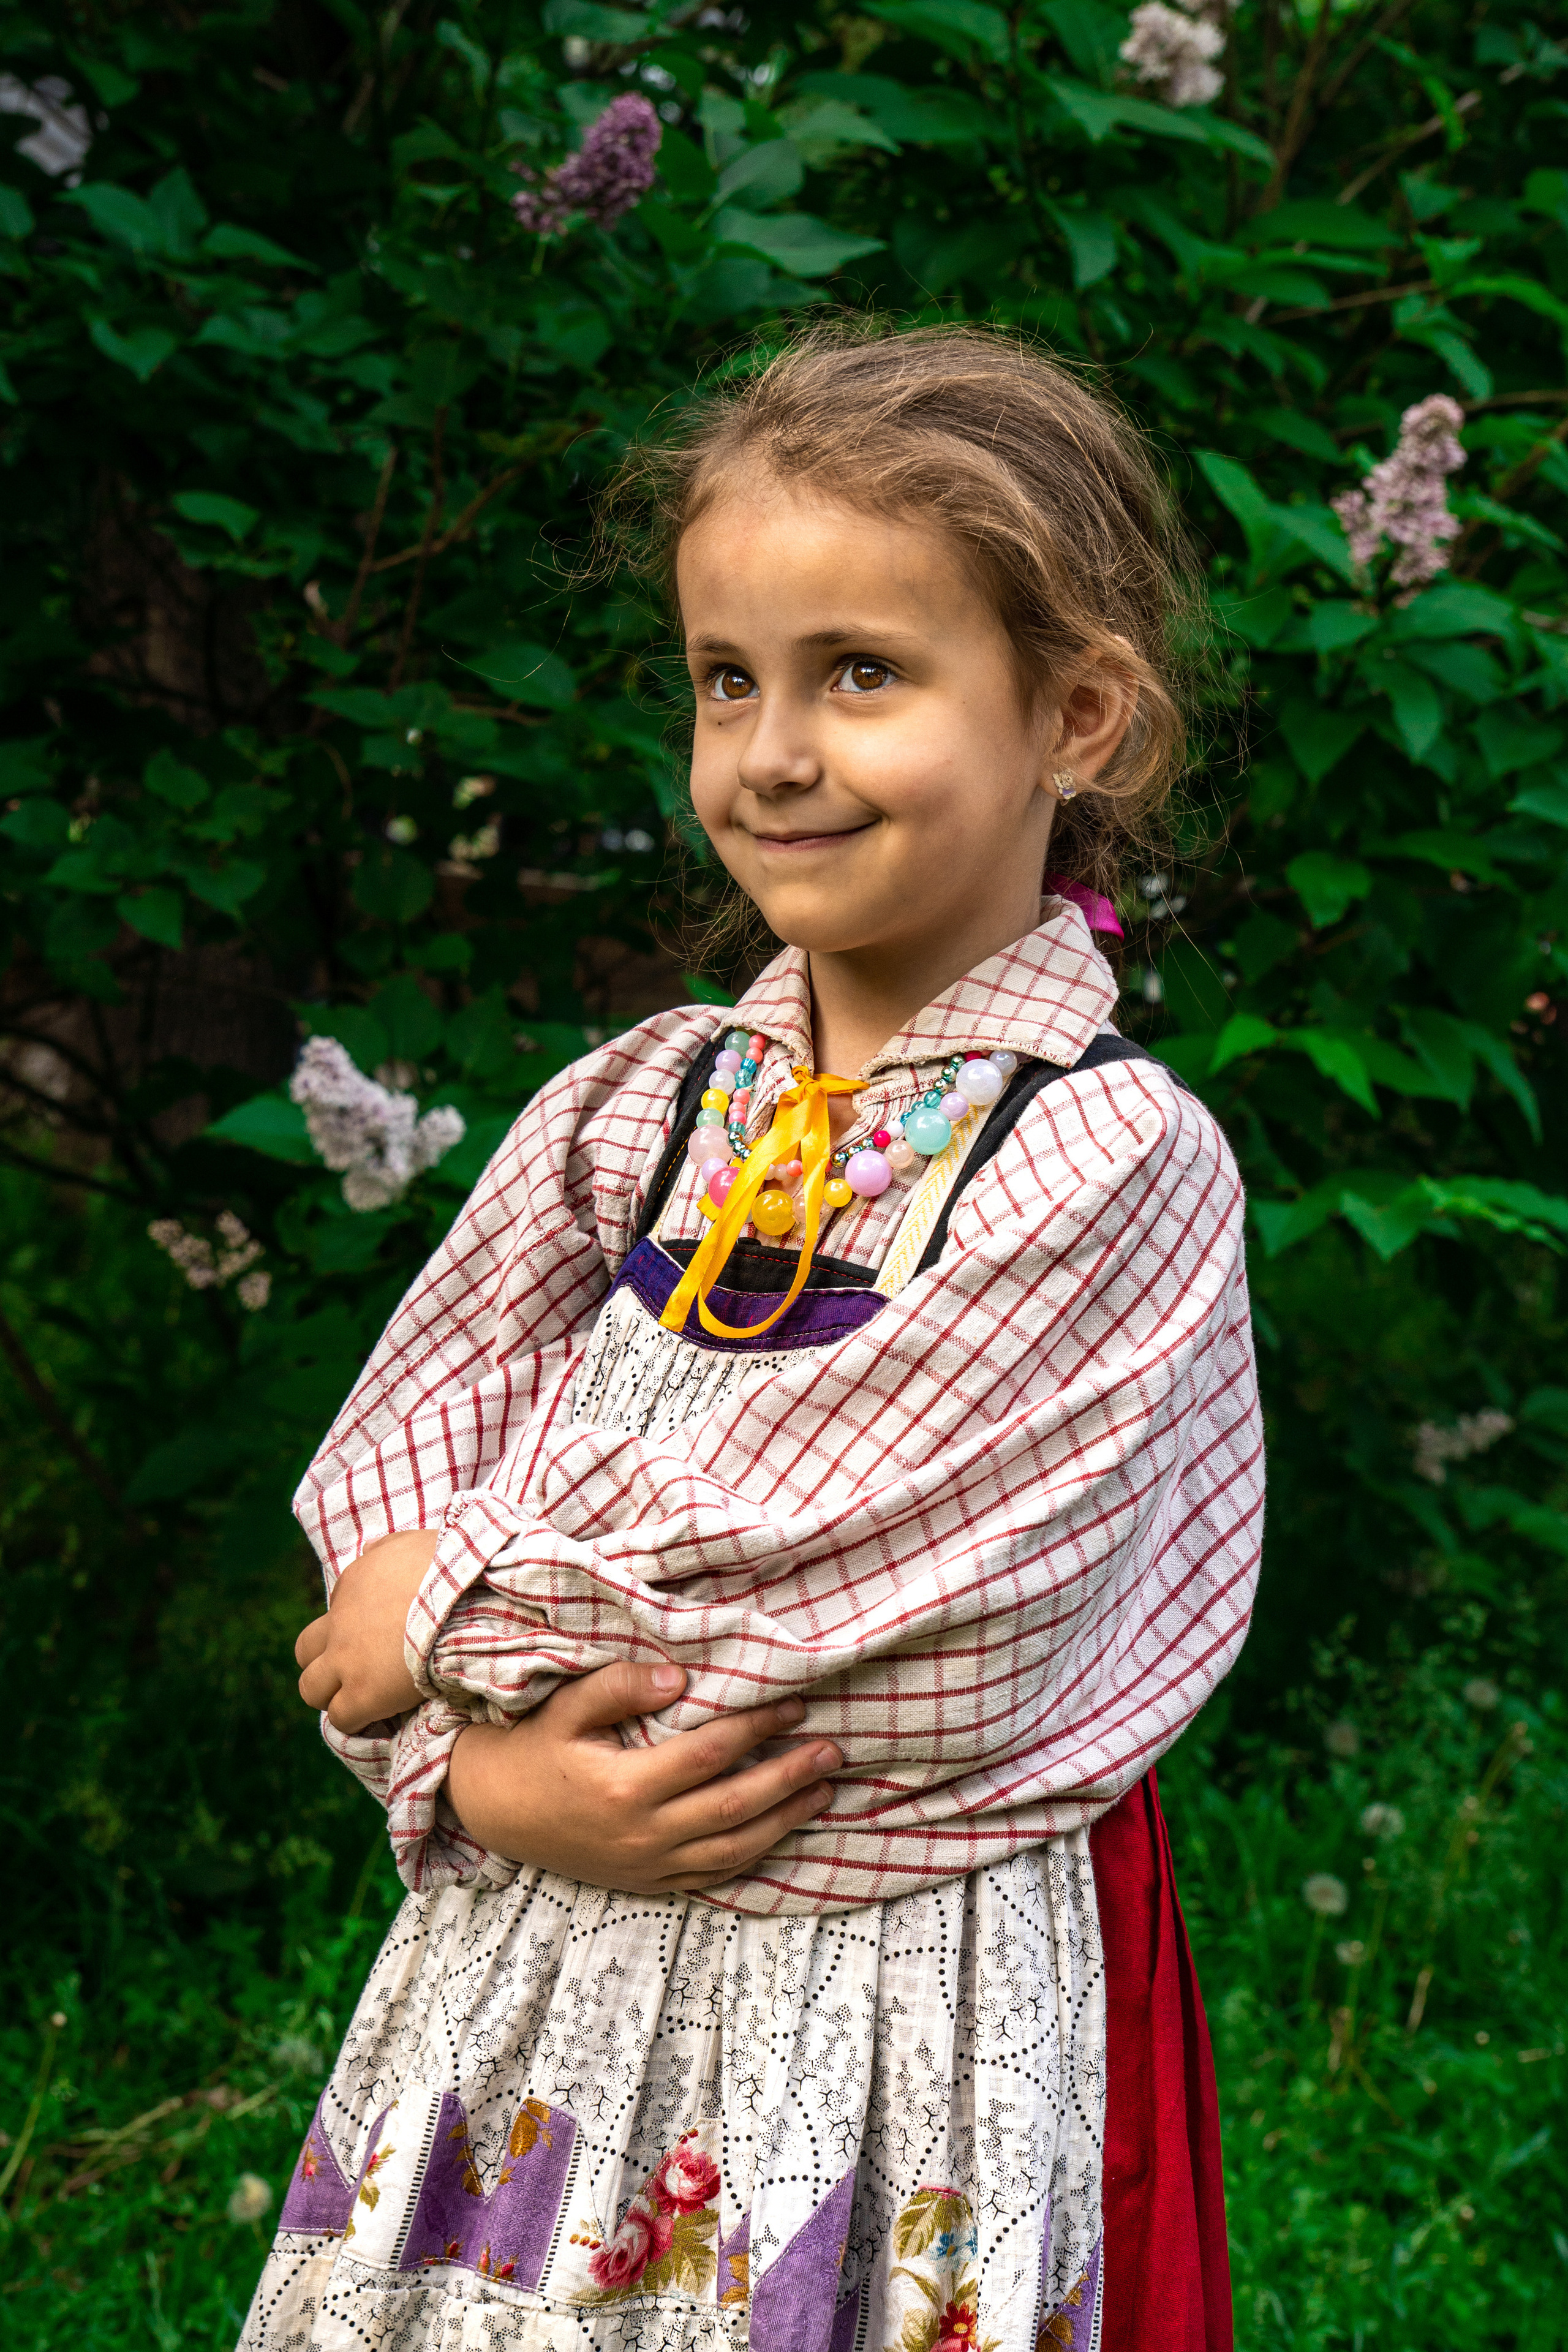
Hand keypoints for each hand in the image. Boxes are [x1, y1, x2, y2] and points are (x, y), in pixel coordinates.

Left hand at [294, 1529, 439, 1730]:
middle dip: (323, 1661)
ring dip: (330, 1693)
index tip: (376, 1635)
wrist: (461, 1602)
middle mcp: (340, 1624)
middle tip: (353, 1669)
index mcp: (352, 1584)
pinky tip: (374, 1718)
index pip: (335, 1610)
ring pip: (310, 1688)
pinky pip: (340, 1717)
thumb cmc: (445, 1569)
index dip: (352, 1627)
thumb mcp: (410, 1544)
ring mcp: (347, 1661)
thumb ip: (386, 1550)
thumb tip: (372, 1552)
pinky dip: (353, 1720)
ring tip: (357, 1699)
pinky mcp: (363, 1694)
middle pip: (304, 1651)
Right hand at [446, 1660, 841, 1893]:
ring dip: (785, 1820)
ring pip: (733, 1849)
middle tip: (832, 1751)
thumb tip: (679, 1676)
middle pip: (734, 1806)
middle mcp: (641, 1834)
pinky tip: (781, 1832)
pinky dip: (752, 1856)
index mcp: (623, 1787)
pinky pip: (711, 1876)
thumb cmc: (532, 1748)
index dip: (756, 1728)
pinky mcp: (646, 1882)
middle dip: (789, 1779)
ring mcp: (646, 1865)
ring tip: (823, 1791)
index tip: (794, 1707)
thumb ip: (618, 1686)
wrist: (492, 1810)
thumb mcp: (565, 1708)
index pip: (709, 1754)